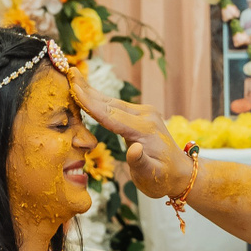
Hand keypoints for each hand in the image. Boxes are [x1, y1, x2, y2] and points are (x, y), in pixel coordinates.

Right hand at [68, 68, 192, 199]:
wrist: (180, 173)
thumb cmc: (163, 179)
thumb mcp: (151, 176)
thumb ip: (140, 163)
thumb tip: (134, 150)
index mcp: (145, 130)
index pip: (112, 116)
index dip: (91, 103)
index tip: (75, 89)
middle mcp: (145, 116)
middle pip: (110, 103)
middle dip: (88, 89)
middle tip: (70, 72)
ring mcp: (144, 113)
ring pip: (112, 102)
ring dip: (92, 91)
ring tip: (74, 76)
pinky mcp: (140, 115)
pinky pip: (116, 107)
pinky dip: (100, 100)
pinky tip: (87, 92)